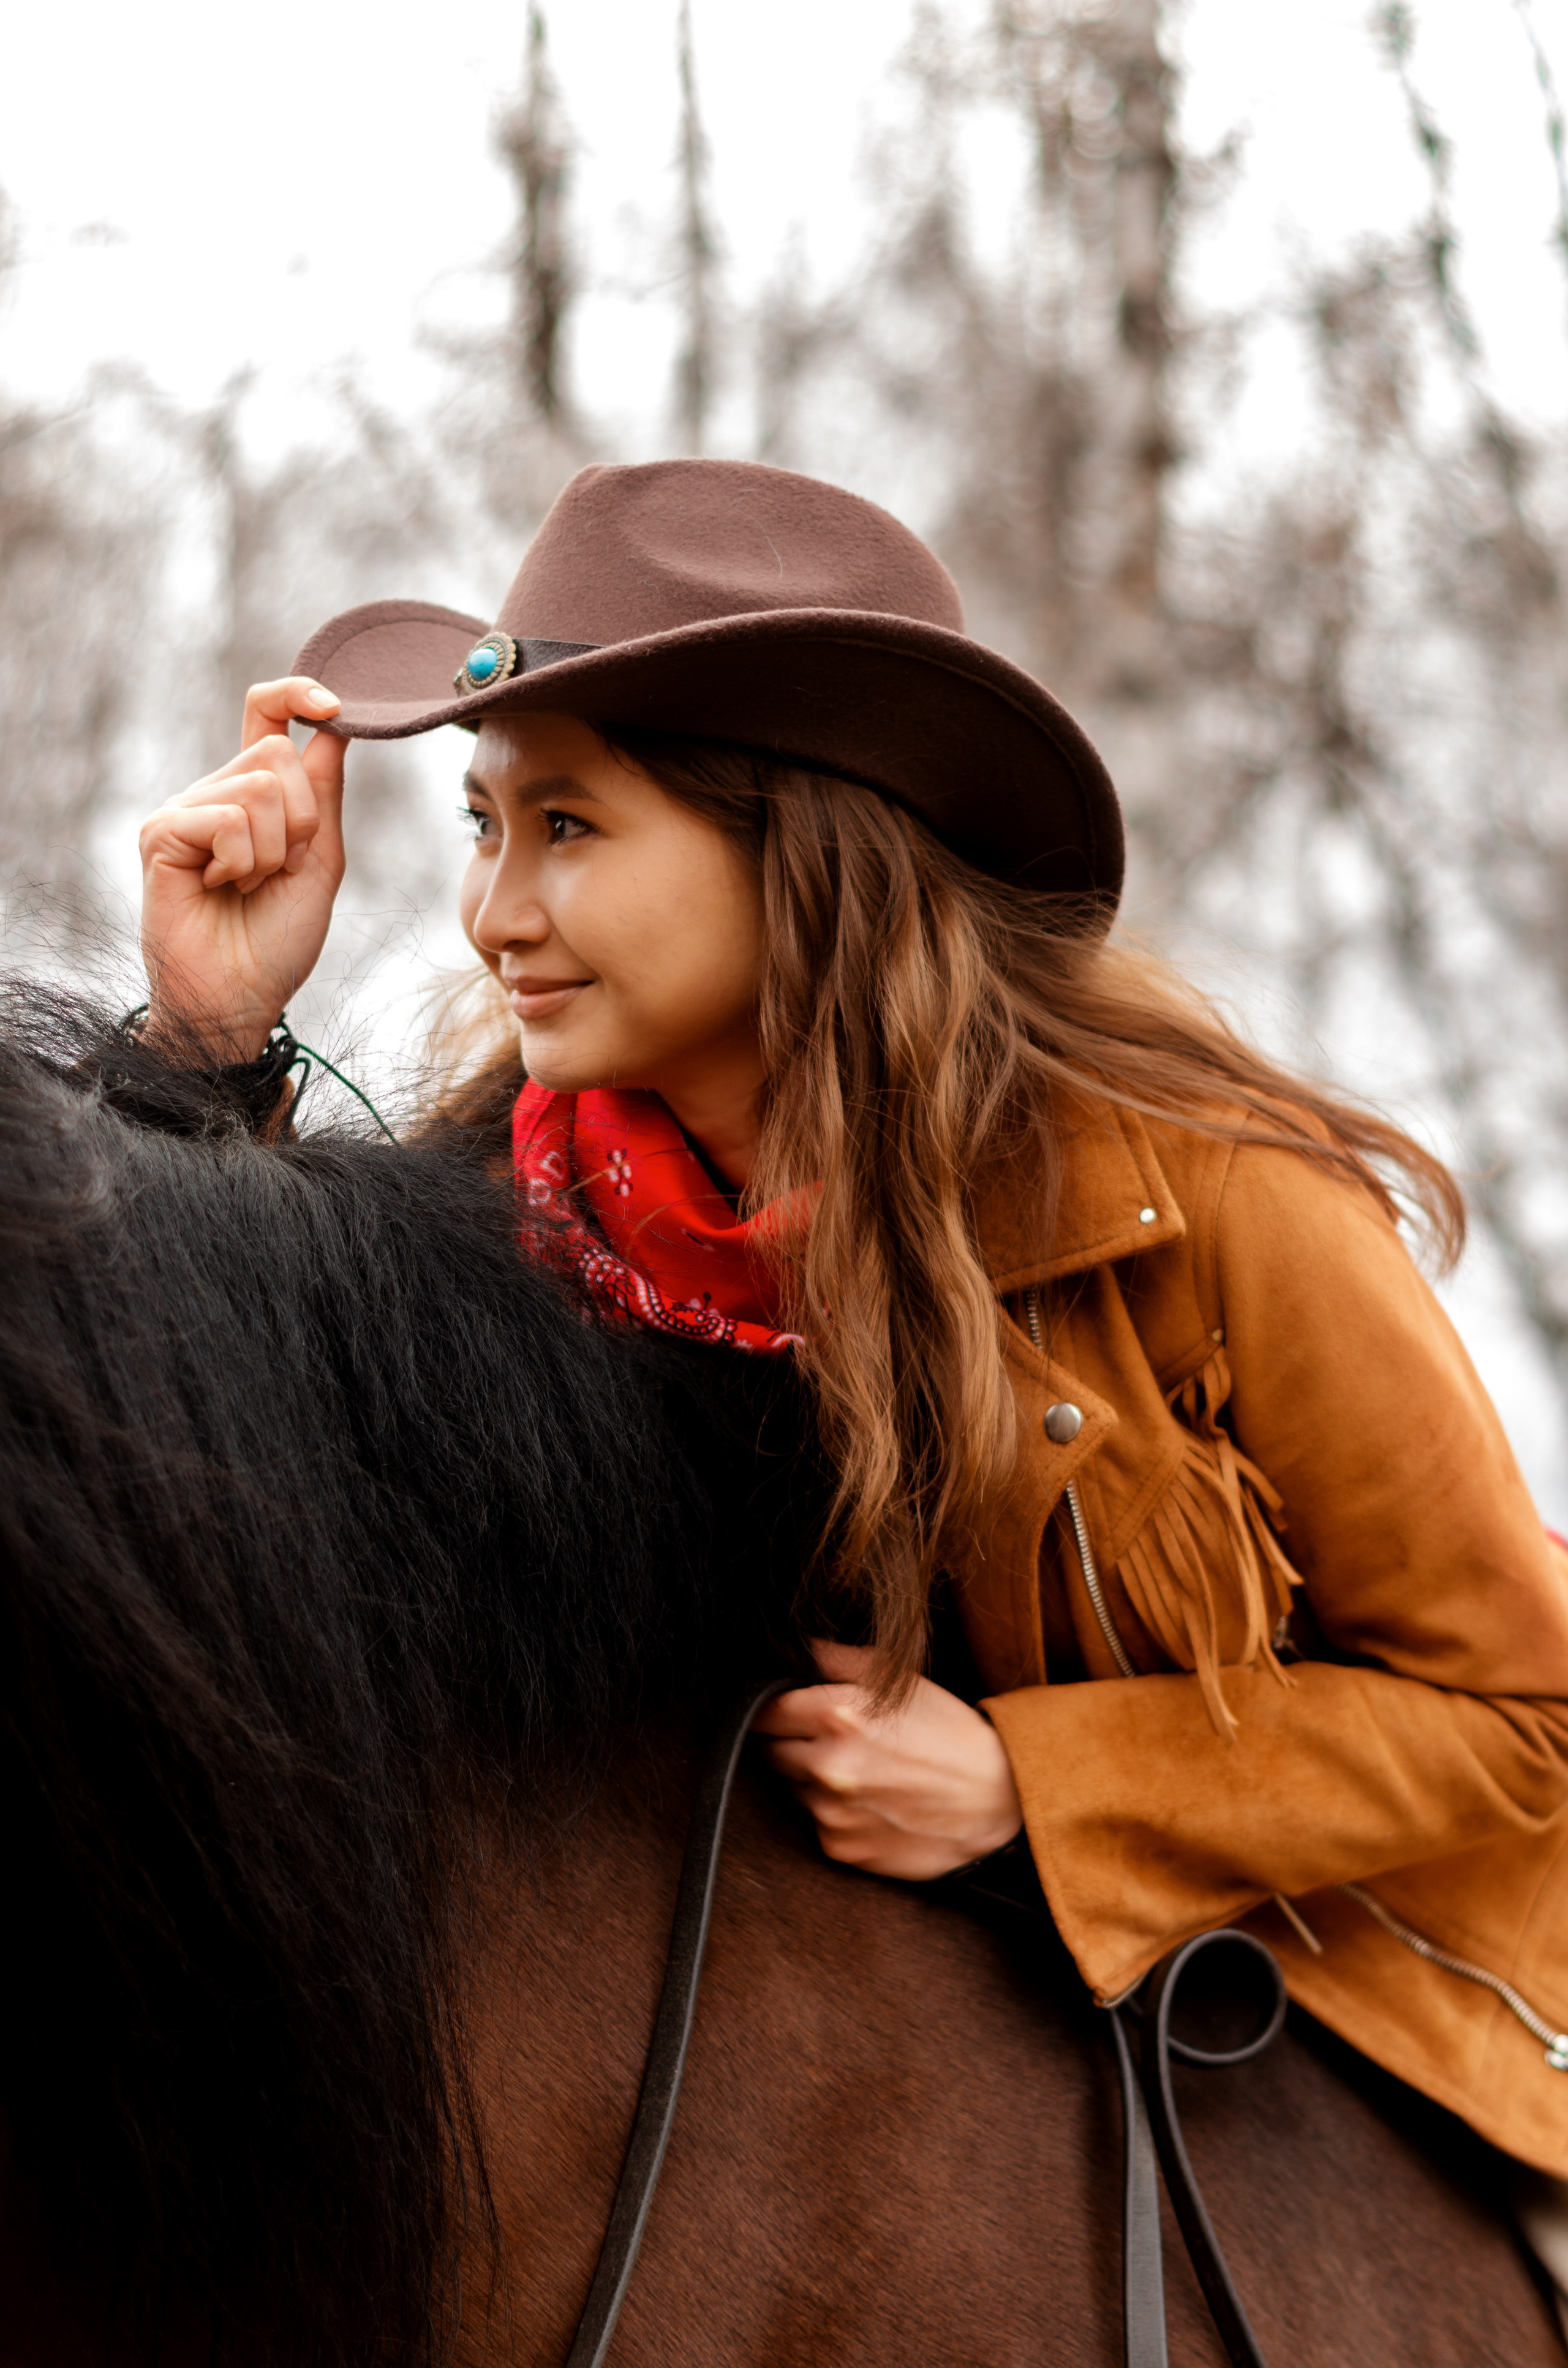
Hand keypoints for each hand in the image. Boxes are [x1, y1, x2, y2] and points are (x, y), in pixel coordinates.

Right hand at [139, 678, 346, 1058]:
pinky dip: (241, 860)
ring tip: (246, 885)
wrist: (239, 998)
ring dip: (272, 849)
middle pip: (277, 752)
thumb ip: (322, 795)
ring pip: (259, 785)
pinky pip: (227, 817)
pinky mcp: (161, 833)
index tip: (333, 705)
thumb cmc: (277, 940)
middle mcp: (213, 793)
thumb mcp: (319, 861)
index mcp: (252, 795)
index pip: (266, 715)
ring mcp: (183, 810)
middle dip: (300, 819)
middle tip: (277, 870)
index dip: (297, 694)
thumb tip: (334, 728)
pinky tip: (219, 889)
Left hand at [754, 1640, 1023, 1880]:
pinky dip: (832, 1811)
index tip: (784, 1706)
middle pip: (769, 1749)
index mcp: (838, 1715)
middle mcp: (827, 1767)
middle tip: (826, 1736)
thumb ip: (834, 1657)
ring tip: (858, 1768)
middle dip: (789, 1740)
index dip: (772, 1705)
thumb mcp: (898, 1678)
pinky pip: (816, 1822)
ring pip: (791, 1787)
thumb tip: (788, 1645)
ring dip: (809, 1776)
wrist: (996, 1802)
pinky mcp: (840, 1848)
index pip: (765, 1708)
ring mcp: (831, 1813)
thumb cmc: (948, 1731)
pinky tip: (870, 1801)